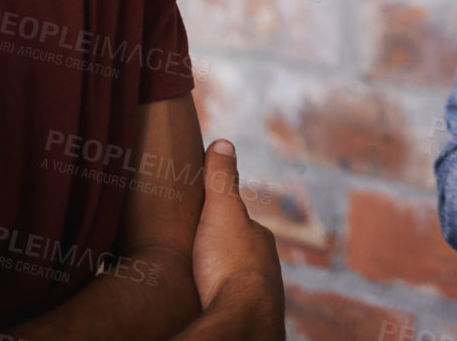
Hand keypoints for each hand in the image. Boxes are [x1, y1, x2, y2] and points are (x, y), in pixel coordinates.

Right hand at [190, 141, 283, 333]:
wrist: (242, 314)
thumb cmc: (230, 262)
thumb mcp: (222, 210)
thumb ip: (221, 179)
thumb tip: (224, 141)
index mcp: (258, 237)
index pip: (237, 222)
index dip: (217, 219)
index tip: (200, 221)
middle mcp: (265, 264)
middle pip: (236, 252)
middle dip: (217, 251)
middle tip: (191, 252)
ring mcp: (258, 291)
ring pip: (233, 278)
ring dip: (216, 277)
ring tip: (193, 279)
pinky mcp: (246, 315)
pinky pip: (227, 301)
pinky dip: (215, 297)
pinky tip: (202, 301)